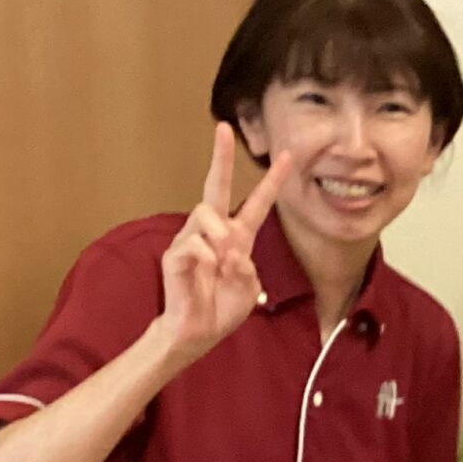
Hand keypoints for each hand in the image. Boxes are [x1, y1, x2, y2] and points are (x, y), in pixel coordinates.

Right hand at [156, 123, 291, 365]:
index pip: (256, 204)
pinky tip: (207, 270)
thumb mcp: (248, 289)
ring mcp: (191, 239)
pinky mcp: (175, 254)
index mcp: (237, 238)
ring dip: (219, 235)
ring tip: (222, 259)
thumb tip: (233, 251)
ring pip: (204, 213)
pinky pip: (193, 243)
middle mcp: (213, 232)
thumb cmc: (222, 308)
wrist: (198, 332)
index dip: (271, 181)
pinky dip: (205, 257)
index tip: (287, 156)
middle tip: (224, 129)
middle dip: (220, 157)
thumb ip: (248, 269)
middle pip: (215, 186)